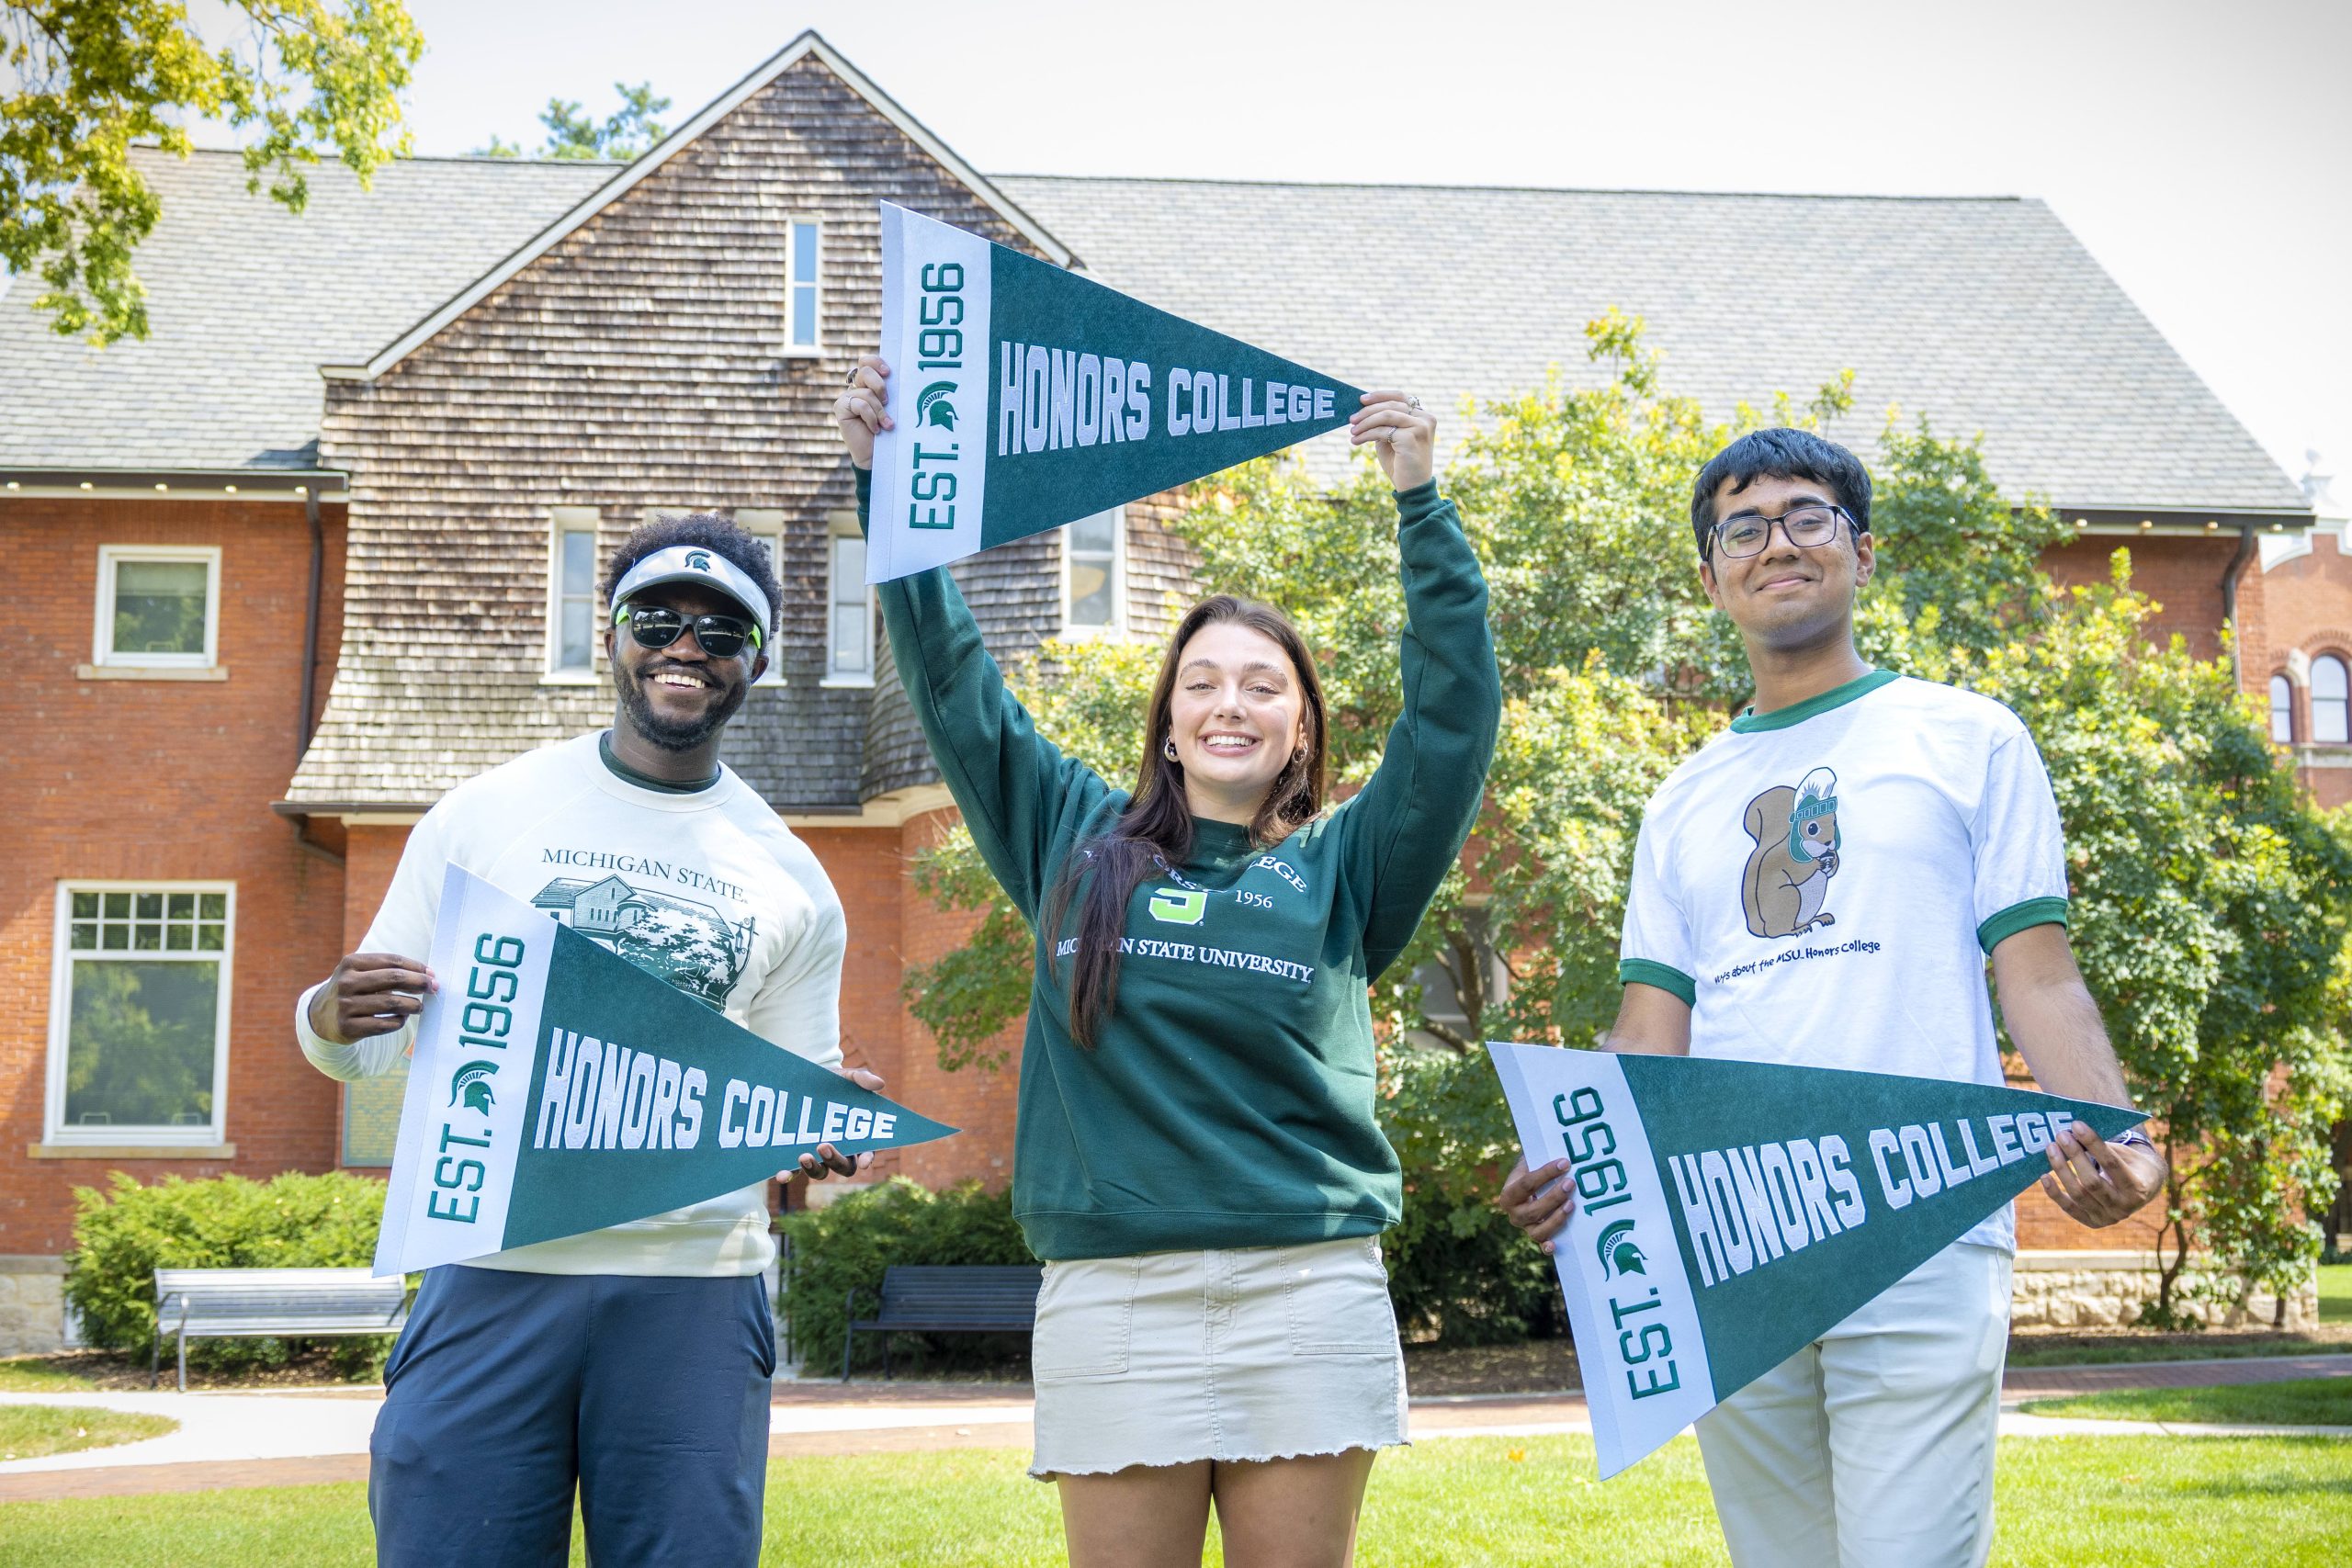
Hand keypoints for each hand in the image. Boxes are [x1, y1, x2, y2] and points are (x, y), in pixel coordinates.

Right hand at [308, 952, 435, 1044]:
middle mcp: (346, 982)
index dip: (416, 967)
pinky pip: (383, 1025)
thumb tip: (429, 975)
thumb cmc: (354, 990)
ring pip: (391, 1004)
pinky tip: (401, 1018)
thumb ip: (391, 971)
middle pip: (393, 979)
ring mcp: (345, 1005)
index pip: (392, 961)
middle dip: (419, 983)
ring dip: (412, 1005)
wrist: (321, 1017)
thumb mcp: (362, 973)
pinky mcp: (348, 1027)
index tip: (432, 974)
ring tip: (419, 1007)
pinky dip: (398, 1022)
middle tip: (434, 988)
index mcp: (351, 962)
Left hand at [794, 1066, 885, 1181]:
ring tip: (804, 1156)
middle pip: (844, 1167)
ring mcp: (818, 1155)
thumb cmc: (834, 1083)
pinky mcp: (796, 1156)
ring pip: (821, 1172)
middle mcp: (839, 1150)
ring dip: (814, 1168)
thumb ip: (863, 1079)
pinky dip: (788, 1175)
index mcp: (856, 1135)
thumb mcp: (847, 1077)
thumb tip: (879, 1084)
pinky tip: (781, 1175)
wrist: (804, 1082)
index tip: (864, 1161)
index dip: (867, 1158)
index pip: (867, 1151)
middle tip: (823, 1145)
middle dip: (835, 1159)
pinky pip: (794, 1172)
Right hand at [834, 355, 892, 469]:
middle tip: (887, 401)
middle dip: (880, 385)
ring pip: (866, 392)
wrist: (879, 455)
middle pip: (864, 370)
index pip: (867, 362)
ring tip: (886, 424)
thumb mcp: (892, 407)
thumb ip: (889, 391)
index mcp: (868, 383)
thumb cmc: (889, 431)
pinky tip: (875, 429)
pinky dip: (872, 418)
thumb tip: (894, 376)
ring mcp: (846, 397)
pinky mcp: (840, 408)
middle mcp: (855, 387)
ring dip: (880, 410)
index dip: (876, 362)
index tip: (889, 373)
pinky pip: (859, 405)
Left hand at [1349, 389, 1435, 489]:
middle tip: (1352, 419)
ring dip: (1365, 422)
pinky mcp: (1411, 437)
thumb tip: (1363, 410)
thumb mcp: (1391, 439)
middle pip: (1391, 404)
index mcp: (1423, 416)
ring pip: (1386, 415)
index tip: (1362, 399)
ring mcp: (1420, 427)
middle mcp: (1425, 419)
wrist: (1412, 488)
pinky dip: (1367, 434)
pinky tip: (1356, 440)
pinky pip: (1383, 430)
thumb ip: (1384, 423)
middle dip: (1368, 410)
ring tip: (1353, 431)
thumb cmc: (1401, 464)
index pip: (1400, 397)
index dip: (1380, 395)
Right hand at [1498, 1156, 1575, 1254]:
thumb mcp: (1530, 1162)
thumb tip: (1560, 1145)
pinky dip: (1547, 1247)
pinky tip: (1554, 1246)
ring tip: (1572, 1204)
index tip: (1564, 1163)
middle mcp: (1513, 1214)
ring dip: (1556, 1218)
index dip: (1546, 1173)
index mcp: (1509, 1194)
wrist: (1528, 1187)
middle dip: (1553, 1197)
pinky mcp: (1537, 1236)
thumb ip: (1538, 1156)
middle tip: (1571, 1183)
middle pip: (1533, 1210)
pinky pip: (1541, 1244)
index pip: (1527, 1183)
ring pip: (1538, 1230)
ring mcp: (1525, 1227)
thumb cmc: (1532, 1171)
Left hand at [2039, 1125, 2164, 1227]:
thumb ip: (2103, 1146)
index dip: (2093, 1143)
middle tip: (2061, 1135)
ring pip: (2078, 1194)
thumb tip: (2072, 1130)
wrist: (2141, 1190)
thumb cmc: (2130, 1164)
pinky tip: (2043, 1176)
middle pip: (2093, 1181)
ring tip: (2051, 1148)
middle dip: (2075, 1155)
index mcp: (2137, 1188)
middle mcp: (2124, 1207)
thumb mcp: (2125, 1154)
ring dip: (2061, 1169)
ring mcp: (2107, 1217)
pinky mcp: (2092, 1222)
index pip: (2112, 1163)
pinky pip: (2069, 1208)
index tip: (2077, 1125)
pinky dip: (2054, 1193)